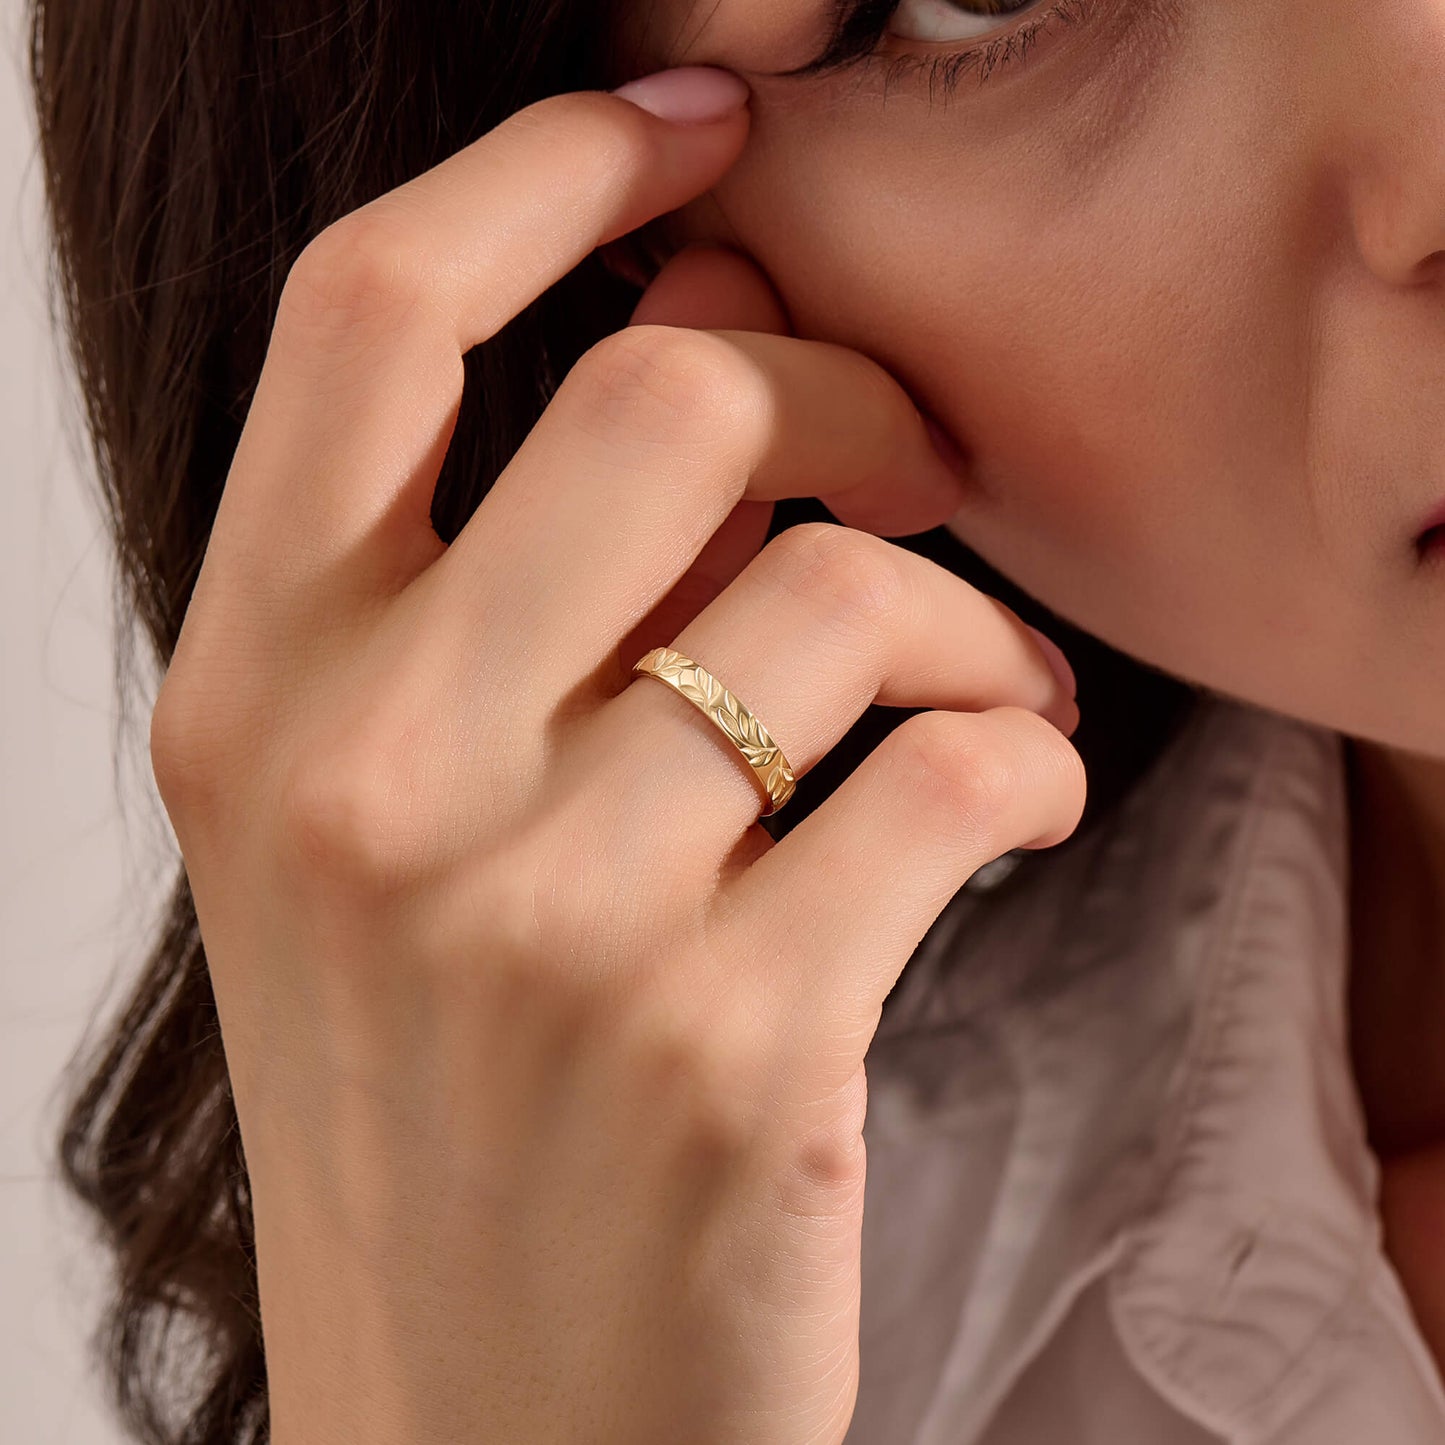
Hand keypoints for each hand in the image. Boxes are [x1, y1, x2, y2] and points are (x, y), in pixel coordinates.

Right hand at [149, 66, 1084, 1444]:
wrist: (479, 1439)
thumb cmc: (444, 1120)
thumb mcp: (388, 841)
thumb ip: (512, 587)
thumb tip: (692, 330)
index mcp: (254, 697)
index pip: (370, 312)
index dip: (547, 168)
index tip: (690, 134)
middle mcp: (369, 781)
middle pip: (669, 401)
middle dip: (844, 393)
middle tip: (909, 470)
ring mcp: (547, 920)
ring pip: (851, 594)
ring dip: (972, 625)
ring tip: (986, 710)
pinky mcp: (732, 1047)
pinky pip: (956, 775)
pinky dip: (1028, 763)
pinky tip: (1010, 809)